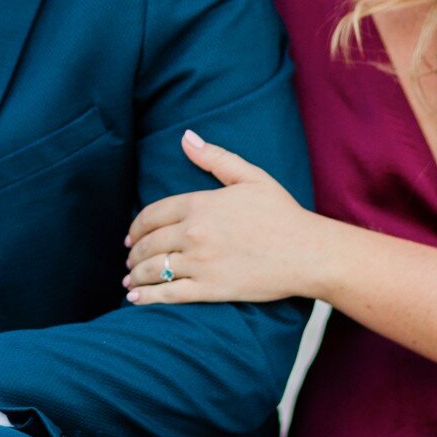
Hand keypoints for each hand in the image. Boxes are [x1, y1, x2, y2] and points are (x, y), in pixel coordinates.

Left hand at [124, 130, 311, 305]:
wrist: (307, 252)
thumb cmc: (283, 213)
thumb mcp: (250, 177)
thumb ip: (215, 158)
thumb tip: (186, 138)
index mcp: (200, 204)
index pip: (152, 215)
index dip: (136, 227)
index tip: (131, 235)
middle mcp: (194, 233)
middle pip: (148, 243)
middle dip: (134, 252)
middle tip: (130, 258)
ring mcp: (200, 262)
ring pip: (153, 269)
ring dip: (136, 274)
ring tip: (130, 279)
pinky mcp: (209, 289)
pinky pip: (168, 294)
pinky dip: (146, 297)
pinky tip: (135, 298)